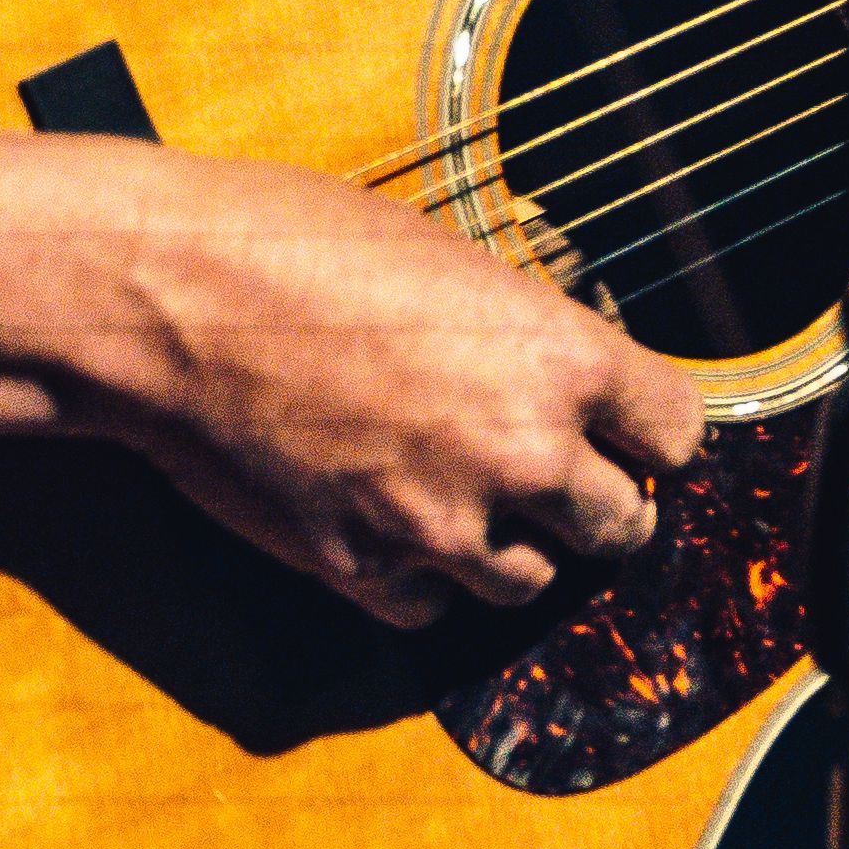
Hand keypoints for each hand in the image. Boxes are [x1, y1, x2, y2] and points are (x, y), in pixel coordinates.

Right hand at [0, 127, 708, 629]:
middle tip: (553, 472)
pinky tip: (387, 514)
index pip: (678, 433)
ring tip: (461, 488)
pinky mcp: (364, 570)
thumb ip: (522, 331)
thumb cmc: (296, 242)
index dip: (649, 431)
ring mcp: (441, 521)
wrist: (169, 297)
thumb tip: (565, 376)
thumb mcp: (444, 255)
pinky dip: (422, 575)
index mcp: (557, 354)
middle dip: (594, 501)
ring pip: (532, 581)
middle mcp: (520, 449)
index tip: (625, 429)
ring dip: (511, 545)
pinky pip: (433, 606)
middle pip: (622, 525)